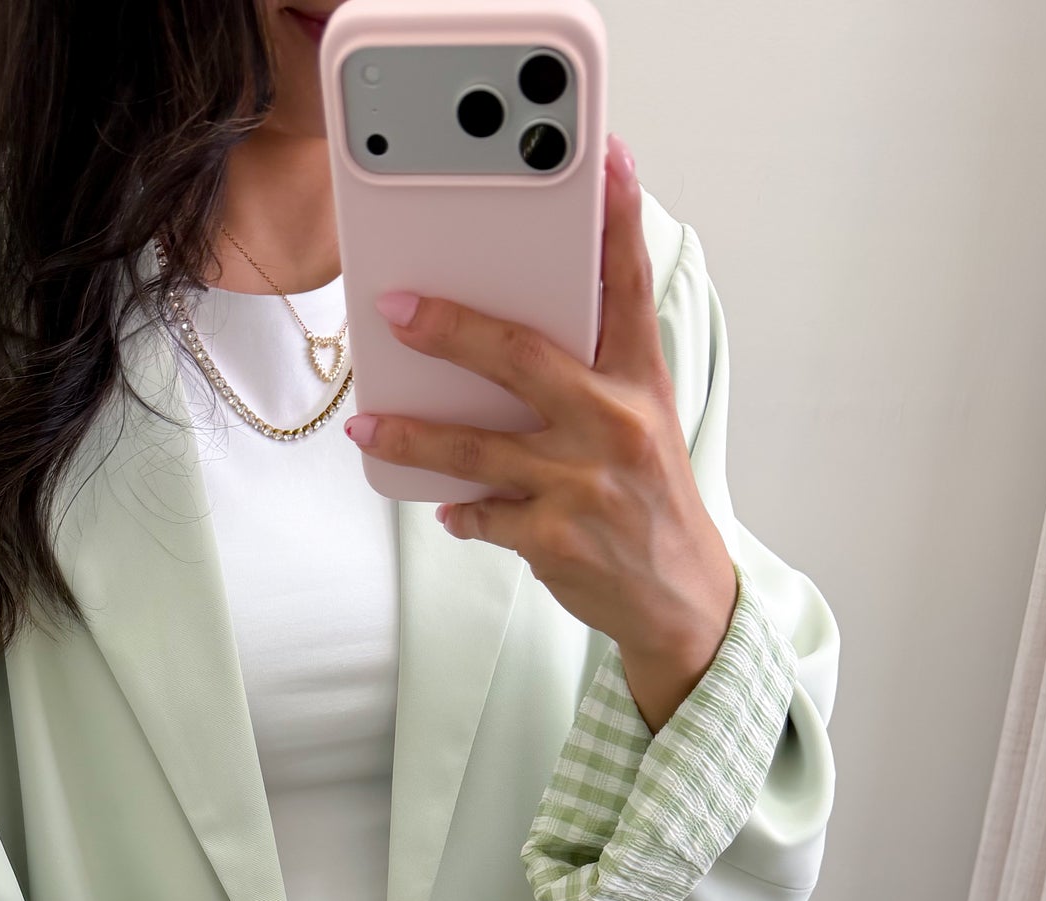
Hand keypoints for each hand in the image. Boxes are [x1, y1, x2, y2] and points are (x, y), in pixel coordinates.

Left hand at [343, 134, 736, 732]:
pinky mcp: (554, 537)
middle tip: (397, 308)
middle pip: (522, 359)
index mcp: (640, 383)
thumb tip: (511, 333)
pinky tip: (447, 506)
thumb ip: (593, 371)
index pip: (629, 288)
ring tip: (366, 427)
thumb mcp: (643, 420)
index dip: (619, 220)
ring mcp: (582, 483)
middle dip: (453, 330)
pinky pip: (483, 514)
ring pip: (477, 448)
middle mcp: (615, 424)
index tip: (609, 159)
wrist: (679, 595)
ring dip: (412, 437)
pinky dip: (461, 510)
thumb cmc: (649, 497)